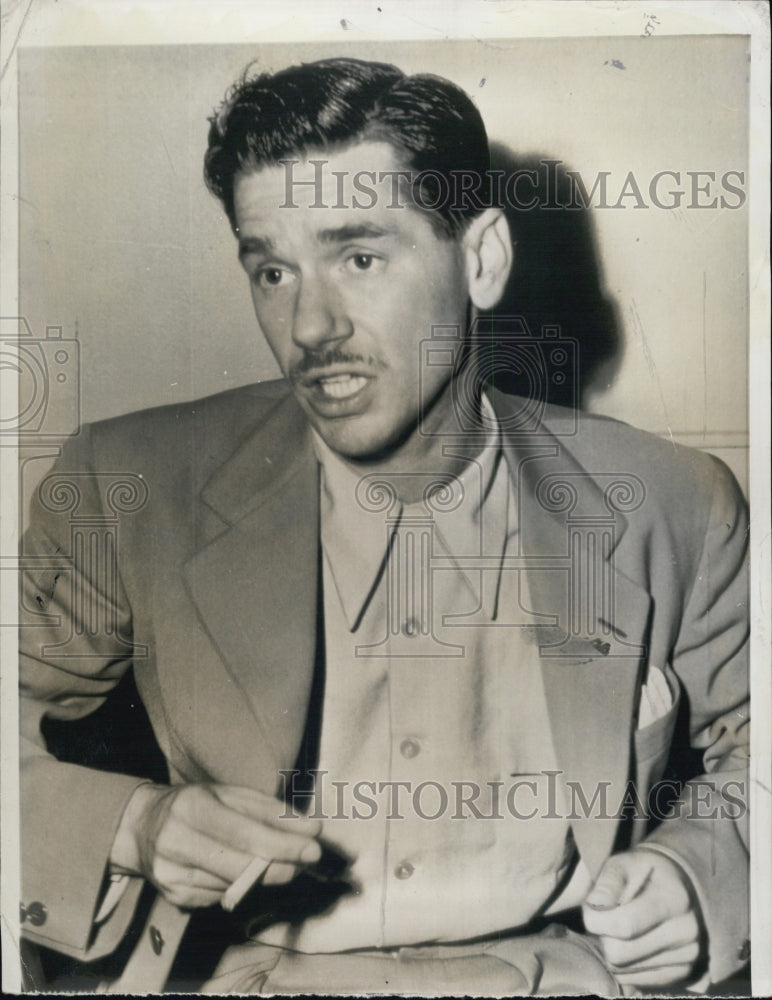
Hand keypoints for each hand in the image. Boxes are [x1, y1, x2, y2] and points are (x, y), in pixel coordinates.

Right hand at [111, 782, 321, 908]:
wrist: (141, 827)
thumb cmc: (195, 804)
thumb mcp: (228, 793)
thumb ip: (267, 809)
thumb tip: (308, 828)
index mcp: (191, 808)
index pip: (244, 833)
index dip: (282, 843)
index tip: (314, 845)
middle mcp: (176, 843)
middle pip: (241, 865)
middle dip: (283, 865)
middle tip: (311, 858)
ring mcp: (172, 876)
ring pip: (235, 886)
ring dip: (268, 877)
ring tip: (288, 862)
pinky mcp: (174, 898)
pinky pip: (222, 898)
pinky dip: (241, 887)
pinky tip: (245, 871)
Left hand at [582, 848, 703, 987]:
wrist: (678, 887)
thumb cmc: (643, 872)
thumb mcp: (623, 864)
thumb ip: (607, 883)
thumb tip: (595, 906)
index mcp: (674, 898)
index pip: (624, 924)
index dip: (596, 919)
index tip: (590, 908)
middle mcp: (686, 931)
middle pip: (620, 953)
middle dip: (602, 936)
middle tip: (604, 919)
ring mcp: (688, 956)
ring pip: (624, 970)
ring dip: (612, 951)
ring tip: (619, 929)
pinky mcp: (683, 974)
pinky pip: (635, 981)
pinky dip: (624, 966)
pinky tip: (630, 944)